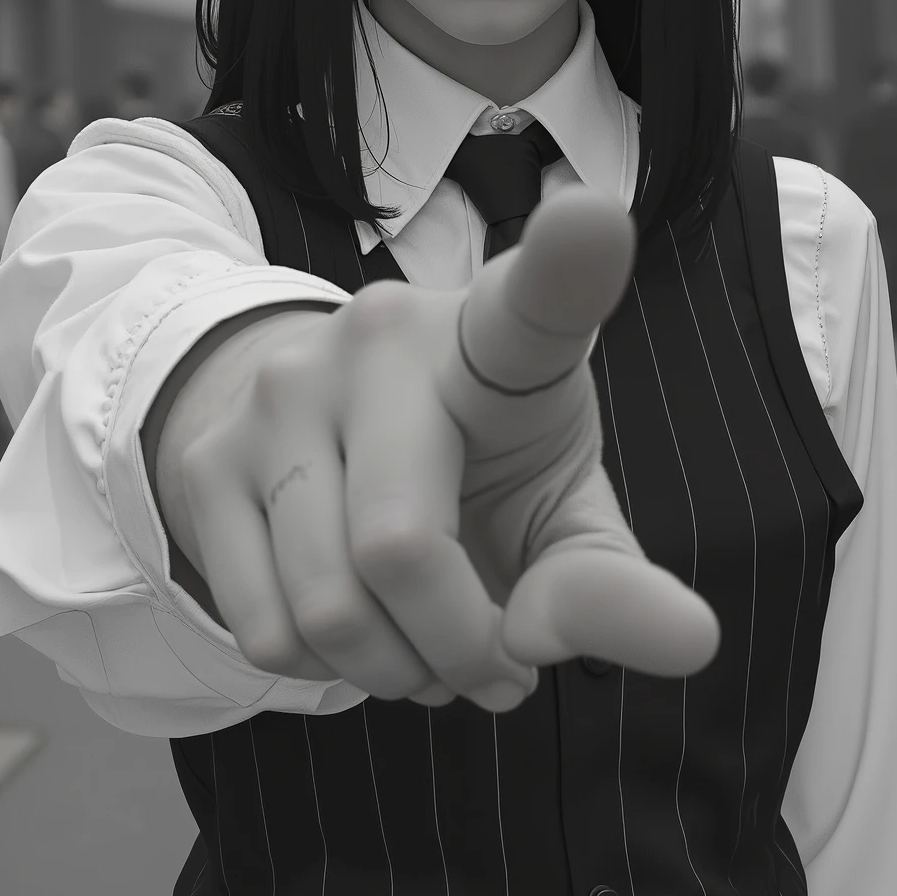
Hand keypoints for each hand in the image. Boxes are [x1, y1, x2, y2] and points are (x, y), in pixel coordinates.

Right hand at [156, 187, 719, 712]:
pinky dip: (324, 673)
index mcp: (496, 337)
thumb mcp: (559, 510)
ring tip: (425, 655)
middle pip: (400, 550)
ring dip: (395, 675)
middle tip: (493, 668)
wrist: (321, 432)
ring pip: (327, 608)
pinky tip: (357, 632)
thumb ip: (614, 581)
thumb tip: (690, 646)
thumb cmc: (478, 470)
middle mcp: (379, 338)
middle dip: (459, 651)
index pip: (533, 300)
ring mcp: (278, 393)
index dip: (565, 265)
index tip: (595, 220)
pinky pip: (266, 630)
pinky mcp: (206, 460)